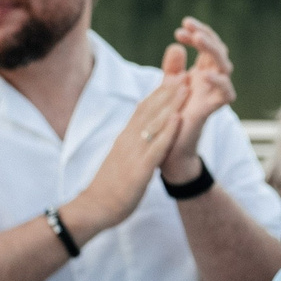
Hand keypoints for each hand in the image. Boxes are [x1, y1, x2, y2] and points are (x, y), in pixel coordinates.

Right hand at [61, 77, 185, 243]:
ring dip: (171, 104)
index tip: (173, 77)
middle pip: (149, 110)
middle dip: (168, 91)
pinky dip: (167, 132)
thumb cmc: (110, 185)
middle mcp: (128, 140)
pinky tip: (179, 119)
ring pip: (154, 123)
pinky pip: (155, 147)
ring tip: (186, 86)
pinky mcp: (138, 170)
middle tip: (184, 72)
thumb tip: (140, 133)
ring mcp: (132, 153)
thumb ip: (131, 144)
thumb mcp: (122, 158)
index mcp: (125, 138)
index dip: (159, 93)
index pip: (142, 110)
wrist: (93, 208)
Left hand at [159, 17, 237, 179]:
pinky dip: (220, 83)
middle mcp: (211, 82)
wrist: (169, 150)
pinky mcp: (212, 110)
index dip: (197, 34)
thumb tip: (176, 45)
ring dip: (213, 51)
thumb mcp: (169, 88)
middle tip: (189, 25)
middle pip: (219, 52)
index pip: (207, 47)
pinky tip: (207, 74)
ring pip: (225, 67)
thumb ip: (173, 68)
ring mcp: (213, 95)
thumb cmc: (171, 119)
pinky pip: (226, 95)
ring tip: (199, 38)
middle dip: (206, 35)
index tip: (180, 29)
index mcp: (201, 74)